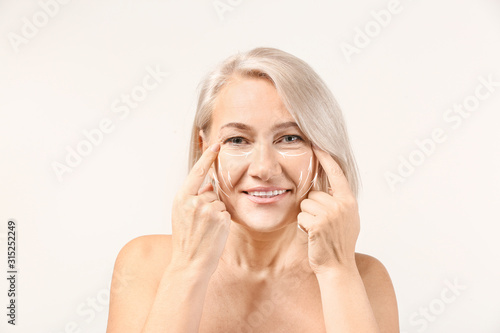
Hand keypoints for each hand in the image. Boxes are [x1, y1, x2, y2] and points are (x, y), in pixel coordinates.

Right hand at [170, 142, 230, 276]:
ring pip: (220, 203)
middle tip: (200, 225)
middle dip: (210, 204)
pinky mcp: (220, 218)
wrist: (190, 263)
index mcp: (181, 198)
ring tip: (206, 230)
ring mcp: (207, 209)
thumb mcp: (182, 215)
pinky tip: (214, 233)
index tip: (216, 144)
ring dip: (217, 214)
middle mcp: (194, 201)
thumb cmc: (186, 240)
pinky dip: (223, 222)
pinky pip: (226, 213)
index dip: (208, 157)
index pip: (197, 172)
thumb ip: (193, 198)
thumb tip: (209, 186)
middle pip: (211, 192)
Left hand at [297, 145, 359, 275]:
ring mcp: (331, 214)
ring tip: (318, 231)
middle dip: (312, 208)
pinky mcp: (319, 223)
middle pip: (313, 194)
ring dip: (306, 218)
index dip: (326, 158)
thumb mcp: (347, 218)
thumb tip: (328, 185)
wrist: (337, 266)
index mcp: (349, 200)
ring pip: (305, 205)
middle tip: (321, 225)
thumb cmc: (338, 242)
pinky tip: (313, 236)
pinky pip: (301, 217)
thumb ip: (339, 201)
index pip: (336, 173)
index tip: (317, 144)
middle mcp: (342, 204)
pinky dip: (303, 226)